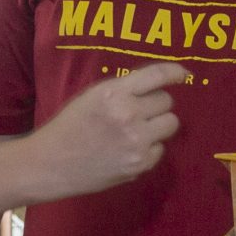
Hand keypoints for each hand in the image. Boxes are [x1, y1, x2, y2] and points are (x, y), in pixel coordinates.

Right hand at [26, 63, 187, 198]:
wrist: (51, 163)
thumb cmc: (70, 126)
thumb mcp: (92, 96)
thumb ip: (123, 90)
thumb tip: (159, 86)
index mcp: (113, 92)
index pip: (157, 75)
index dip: (175, 72)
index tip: (184, 74)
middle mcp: (128, 114)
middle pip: (167, 102)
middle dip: (156, 105)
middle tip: (139, 113)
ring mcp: (137, 141)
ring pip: (171, 124)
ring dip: (159, 125)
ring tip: (138, 131)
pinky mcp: (140, 164)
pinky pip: (161, 149)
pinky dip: (150, 149)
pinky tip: (129, 150)